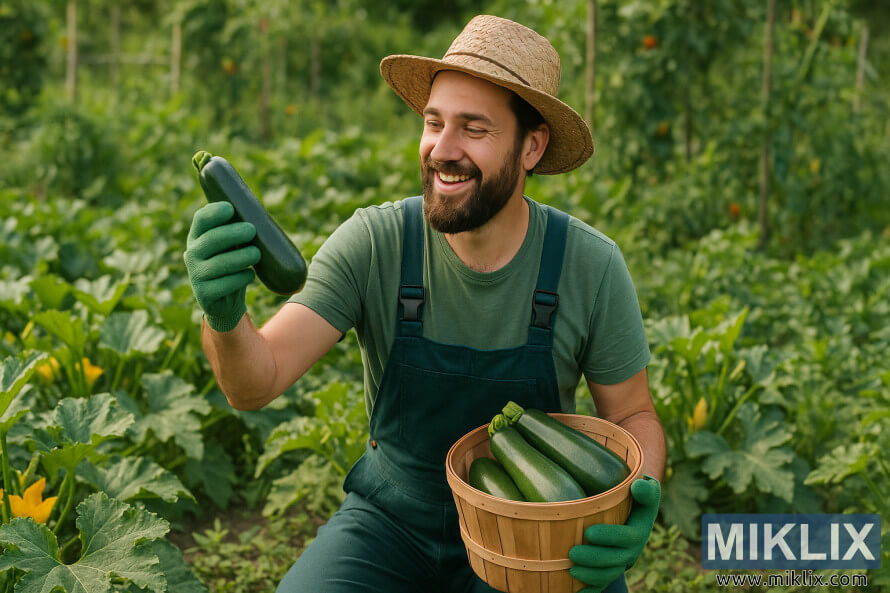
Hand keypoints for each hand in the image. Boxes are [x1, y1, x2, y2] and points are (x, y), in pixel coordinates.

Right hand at [183, 201, 260, 331]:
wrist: (226, 300)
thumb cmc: (233, 264)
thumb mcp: (233, 245)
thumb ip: (238, 228)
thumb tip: (257, 212)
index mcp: (198, 236)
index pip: (201, 219)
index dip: (214, 212)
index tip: (230, 209)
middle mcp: (192, 253)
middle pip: (211, 239)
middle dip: (233, 233)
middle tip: (251, 230)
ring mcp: (196, 274)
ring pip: (219, 263)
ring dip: (241, 256)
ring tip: (256, 254)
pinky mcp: (204, 294)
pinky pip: (225, 284)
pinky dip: (241, 278)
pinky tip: (250, 274)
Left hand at [568, 476, 660, 592]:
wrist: (625, 512)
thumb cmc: (629, 495)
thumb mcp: (639, 488)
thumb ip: (643, 488)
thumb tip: (638, 485)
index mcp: (640, 524)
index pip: (632, 533)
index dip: (612, 536)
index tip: (589, 533)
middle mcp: (635, 545)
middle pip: (618, 558)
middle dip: (595, 558)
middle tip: (572, 553)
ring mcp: (624, 559)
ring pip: (611, 573)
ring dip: (592, 575)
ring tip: (572, 570)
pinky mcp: (612, 569)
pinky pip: (604, 584)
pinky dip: (592, 590)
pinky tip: (577, 592)